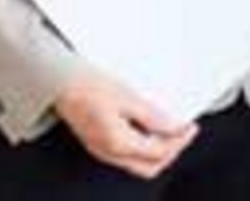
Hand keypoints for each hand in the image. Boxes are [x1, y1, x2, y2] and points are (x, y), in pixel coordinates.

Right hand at [53, 69, 196, 178]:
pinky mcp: (99, 143)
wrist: (59, 83)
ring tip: (170, 129)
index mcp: (118, 143)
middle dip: (171, 151)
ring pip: (139, 163)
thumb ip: (152, 116)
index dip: (179, 140)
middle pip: (150, 166)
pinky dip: (144, 146)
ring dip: (158, 150)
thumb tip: (173, 127)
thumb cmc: (87, 86)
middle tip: (183, 131)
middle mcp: (109, 152)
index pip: (159, 152)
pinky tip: (150, 129)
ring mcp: (102, 150)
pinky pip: (128, 154)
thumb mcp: (127, 97)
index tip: (189, 127)